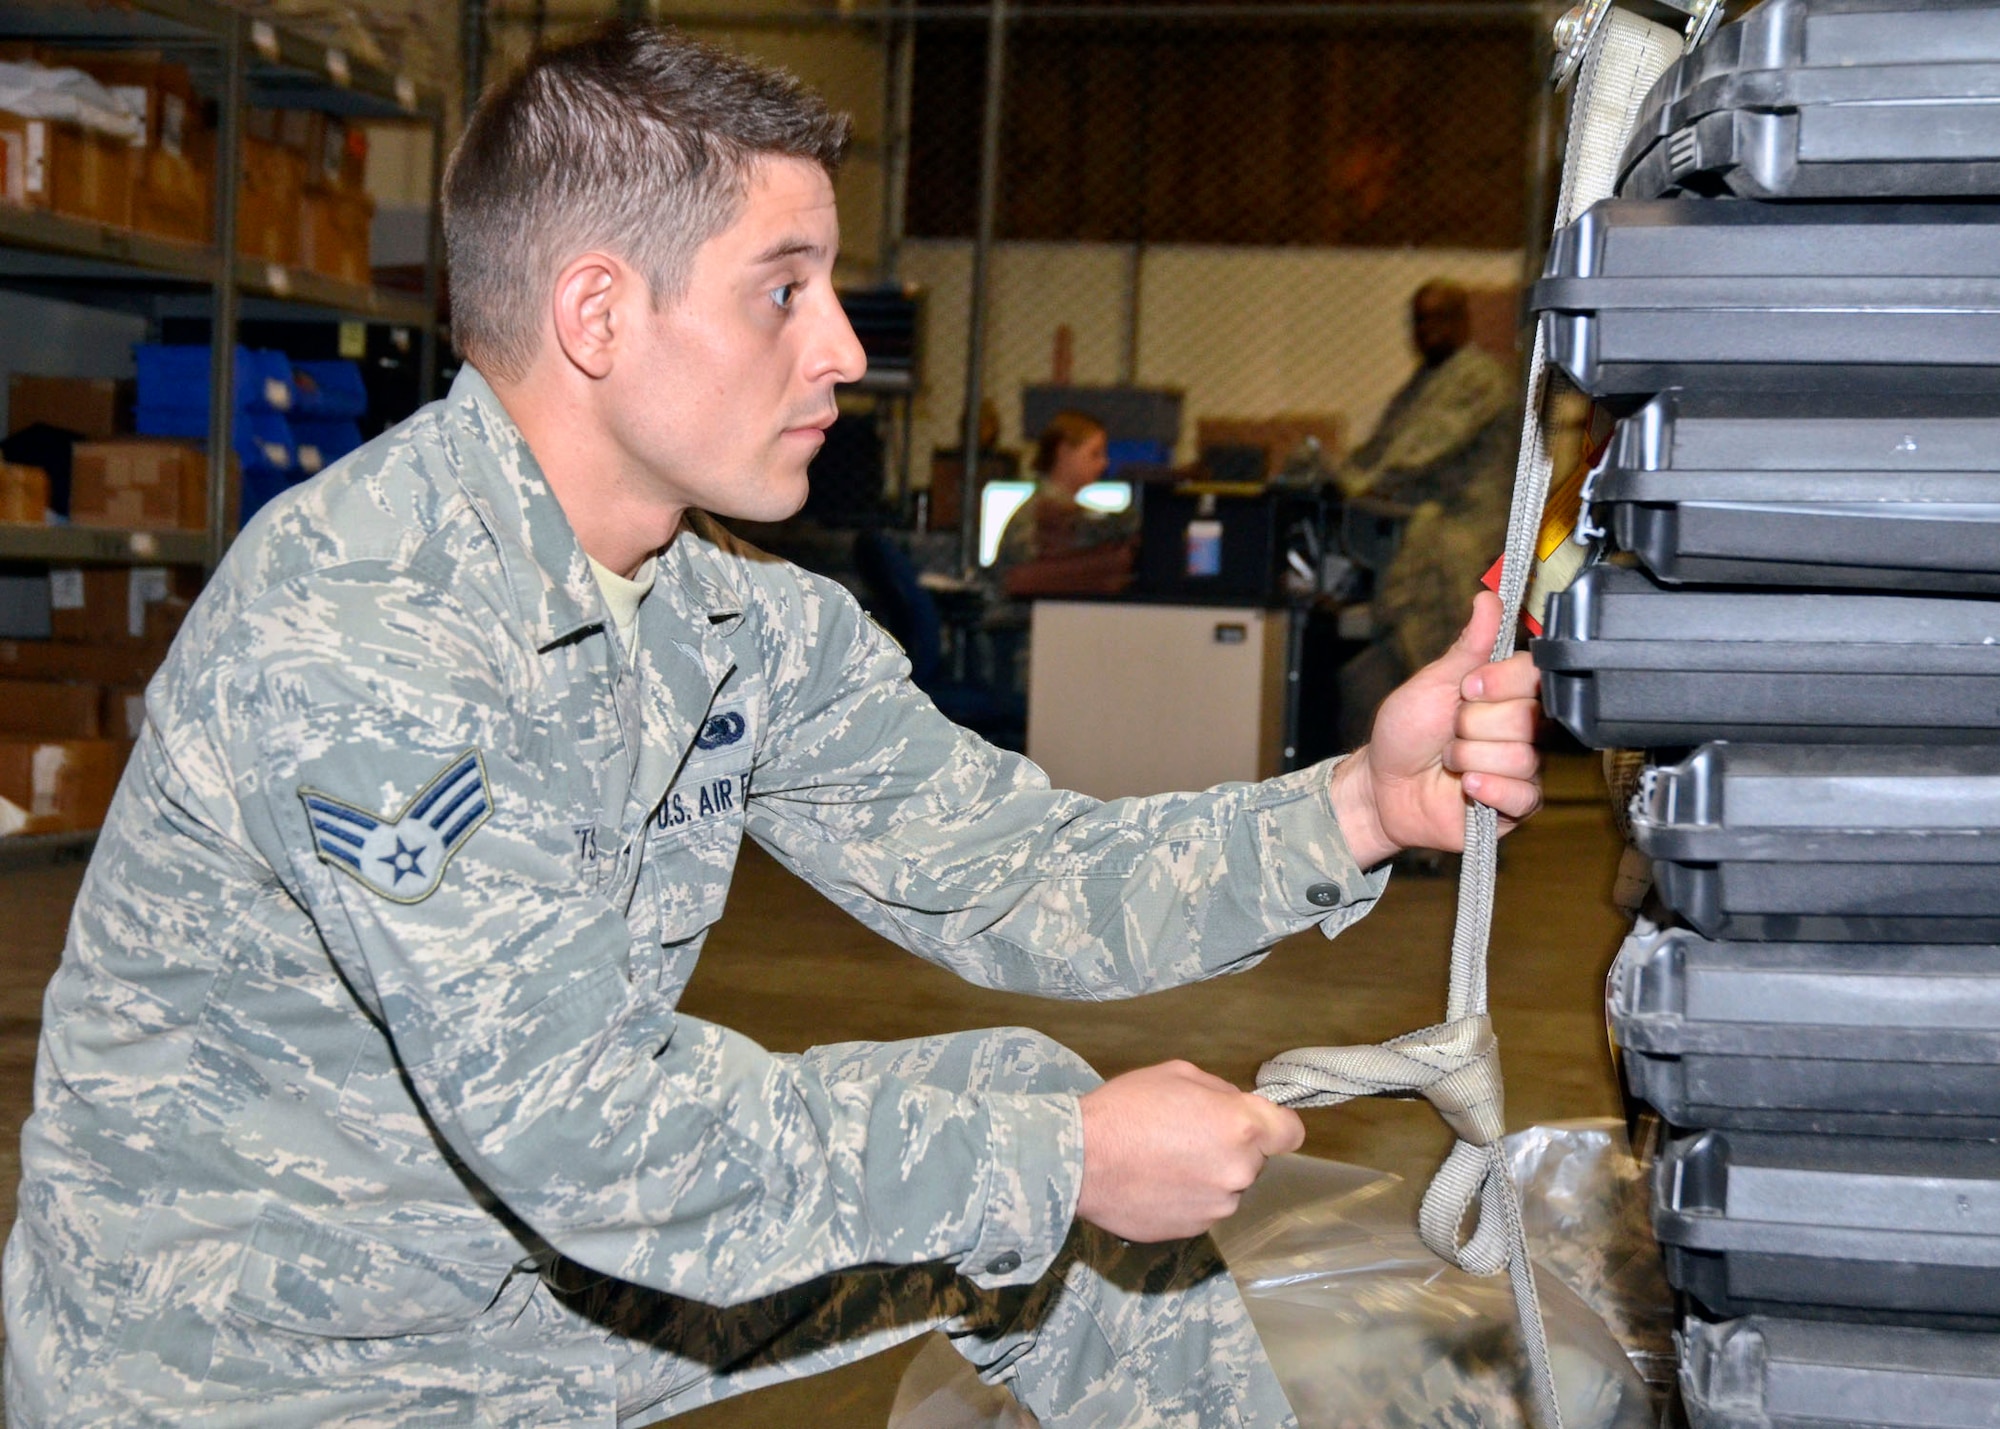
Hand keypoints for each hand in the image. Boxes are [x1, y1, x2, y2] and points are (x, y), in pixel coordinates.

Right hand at [1074, 1060, 1303, 1242]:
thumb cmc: (1126, 1109)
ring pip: (1228, 1186)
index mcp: (1241, 1126)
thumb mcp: (1177, 1074)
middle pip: (1255, 1159)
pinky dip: (1189, 1197)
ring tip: (1166, 1162)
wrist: (1080, 1162)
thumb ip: (1220, 1092)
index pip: (1291, 1132)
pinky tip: (1156, 1184)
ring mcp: (1218, 1206)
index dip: (1275, 1126)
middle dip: (1231, 1147)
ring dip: (1209, 1175)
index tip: (1255, 1125)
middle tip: (1188, 1135)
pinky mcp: (1196, 1230)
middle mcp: (1239, 1170)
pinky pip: (1204, 1208)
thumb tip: (1235, 1107)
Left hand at [1330, 590, 1542, 865]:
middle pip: (1525, 716)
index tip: (1466, 690)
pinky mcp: (1517, 804)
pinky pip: (1522, 794)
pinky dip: (1487, 788)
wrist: (1383, 788)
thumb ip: (1468, 646)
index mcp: (1506, 692)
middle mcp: (1522, 727)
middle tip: (1449, 732)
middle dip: (1471, 725)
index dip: (1497, 682)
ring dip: (1469, 757)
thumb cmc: (1404, 733)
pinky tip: (1466, 787)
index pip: (1534, 673)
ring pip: (1520, 755)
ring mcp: (1523, 766)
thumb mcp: (1432, 683)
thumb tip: (1489, 598)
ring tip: (1450, 762)